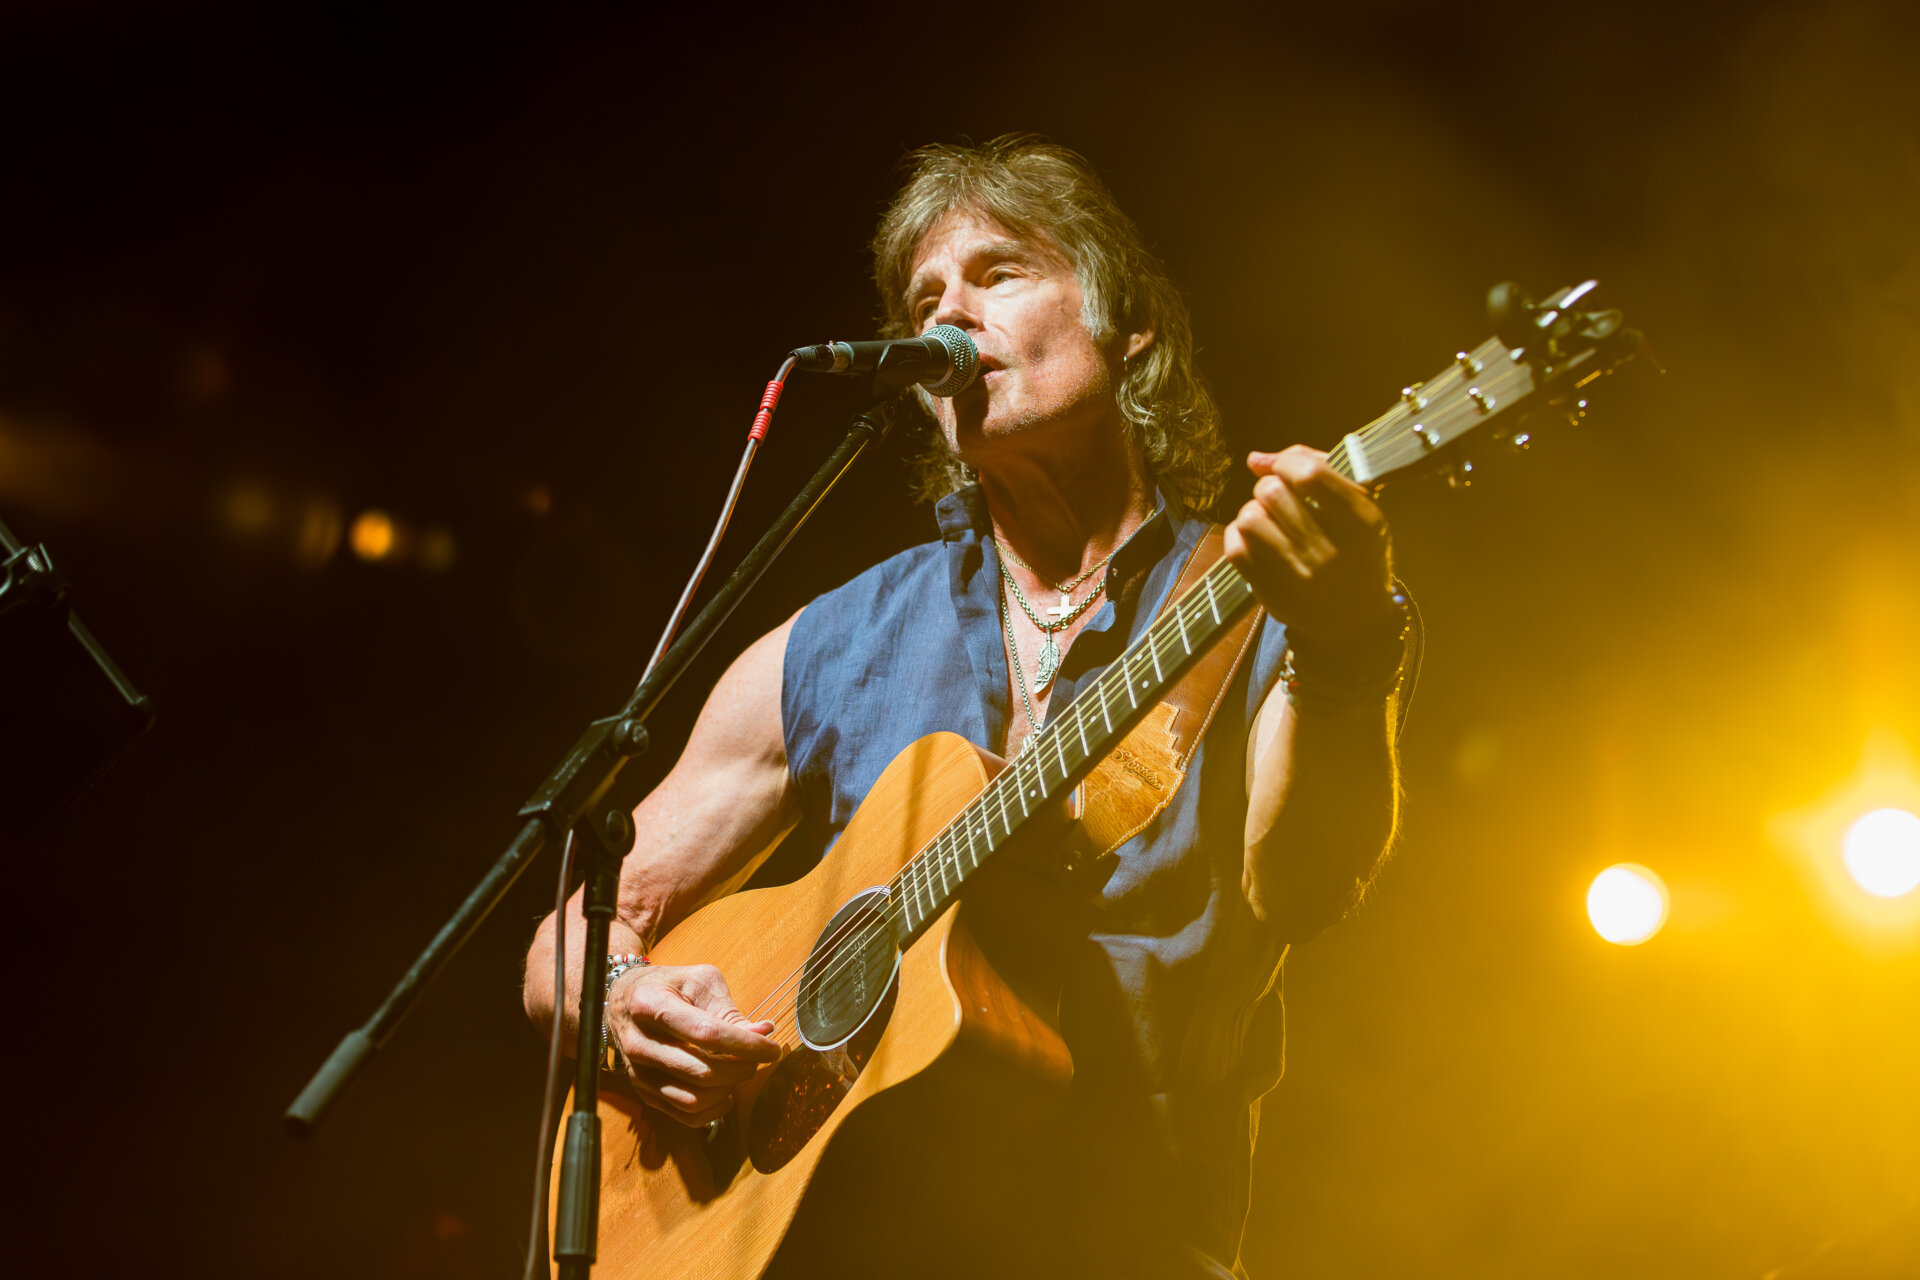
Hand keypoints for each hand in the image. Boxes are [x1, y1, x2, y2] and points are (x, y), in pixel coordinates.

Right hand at [606, 963, 780, 1126]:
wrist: (623, 1000)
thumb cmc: (668, 987)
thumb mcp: (699, 983)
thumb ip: (729, 1010)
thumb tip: (763, 1033)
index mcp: (651, 1006)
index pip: (705, 1034)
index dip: (744, 1044)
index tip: (772, 1049)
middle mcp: (639, 1043)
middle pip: (701, 1071)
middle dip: (741, 1067)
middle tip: (758, 1057)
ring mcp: (638, 1072)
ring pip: (694, 1099)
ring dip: (728, 1089)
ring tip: (740, 1069)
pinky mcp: (643, 1092)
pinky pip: (684, 1115)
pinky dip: (714, 1109)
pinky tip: (726, 1091)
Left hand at [1222, 446, 1397, 648]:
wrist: (1355, 620)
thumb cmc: (1355, 550)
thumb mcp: (1357, 508)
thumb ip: (1315, 470)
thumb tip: (1255, 460)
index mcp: (1362, 524)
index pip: (1310, 475)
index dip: (1287, 462)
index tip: (1286, 469)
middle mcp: (1332, 552)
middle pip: (1272, 492)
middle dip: (1269, 487)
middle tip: (1279, 499)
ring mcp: (1300, 576)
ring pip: (1249, 518)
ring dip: (1253, 511)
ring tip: (1268, 520)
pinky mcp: (1273, 593)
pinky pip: (1235, 548)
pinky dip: (1239, 536)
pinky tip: (1256, 539)